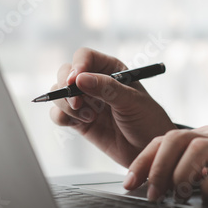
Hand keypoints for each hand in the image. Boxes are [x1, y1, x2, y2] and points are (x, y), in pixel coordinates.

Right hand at [50, 48, 176, 166]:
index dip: (77, 66)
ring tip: (89, 118)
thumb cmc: (147, 120)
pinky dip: (63, 118)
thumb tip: (80, 79)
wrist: (148, 150)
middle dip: (66, 87)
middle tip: (77, 103)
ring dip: (66, 105)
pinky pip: (58, 114)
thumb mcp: (132, 101)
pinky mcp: (78, 120)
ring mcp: (85, 101)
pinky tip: (82, 124)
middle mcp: (94, 82)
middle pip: (65, 73)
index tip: (75, 81)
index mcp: (111, 69)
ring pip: (58, 94)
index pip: (85, 57)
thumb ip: (107, 88)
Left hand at [123, 125, 207, 204]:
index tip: (130, 182)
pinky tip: (205, 195)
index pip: (165, 140)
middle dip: (157, 167)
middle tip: (150, 193)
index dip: (144, 159)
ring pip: (198, 149)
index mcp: (203, 136)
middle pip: (176, 139)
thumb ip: (189, 167)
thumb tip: (155, 184)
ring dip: (180, 174)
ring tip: (175, 195)